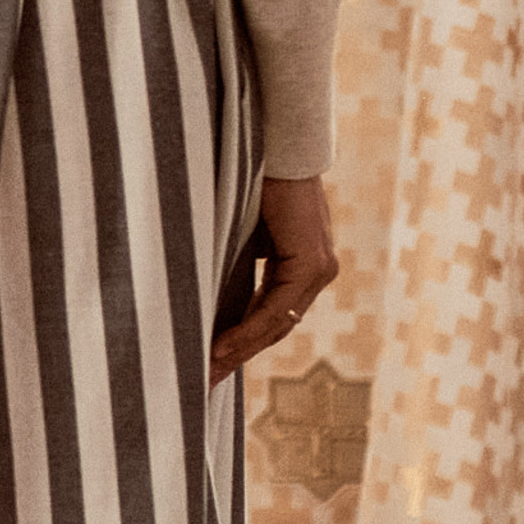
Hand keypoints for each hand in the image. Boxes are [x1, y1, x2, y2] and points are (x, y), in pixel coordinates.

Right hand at [210, 175, 337, 381]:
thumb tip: (204, 292)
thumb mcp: (242, 231)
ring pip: (275, 324)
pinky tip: (219, 347)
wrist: (276, 142)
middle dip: (236, 357)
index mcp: (303, 265)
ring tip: (206, 370)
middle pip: (273, 328)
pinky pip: (276, 308)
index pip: (270, 316)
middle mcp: (319, 271)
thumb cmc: (254, 176)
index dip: (240, 345)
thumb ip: (236, 262)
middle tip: (204, 381)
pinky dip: (246, 330)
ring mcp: (320, 269)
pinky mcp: (312, 263)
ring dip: (239, 350)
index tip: (209, 365)